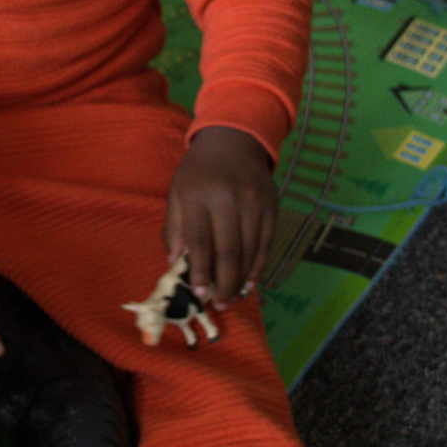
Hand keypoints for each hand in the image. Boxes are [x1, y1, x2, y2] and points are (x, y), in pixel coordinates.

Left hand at [163, 126, 278, 309]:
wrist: (233, 141)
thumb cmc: (198, 172)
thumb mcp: (177, 192)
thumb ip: (175, 229)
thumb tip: (174, 265)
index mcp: (198, 195)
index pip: (199, 240)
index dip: (200, 270)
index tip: (199, 294)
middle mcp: (228, 199)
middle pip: (228, 250)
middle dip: (223, 283)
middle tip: (219, 305)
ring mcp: (254, 203)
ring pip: (249, 251)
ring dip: (240, 280)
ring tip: (231, 299)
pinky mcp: (271, 208)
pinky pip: (266, 245)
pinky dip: (258, 268)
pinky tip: (249, 284)